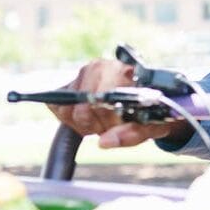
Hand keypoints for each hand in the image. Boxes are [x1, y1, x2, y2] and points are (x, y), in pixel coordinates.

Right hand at [48, 58, 176, 148]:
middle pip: (82, 109)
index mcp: (123, 70)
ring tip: (102, 122)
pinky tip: (89, 118)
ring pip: (67, 109)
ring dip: (84, 124)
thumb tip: (103, 143)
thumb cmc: (152, 111)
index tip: (118, 125)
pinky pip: (57, 108)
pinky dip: (70, 120)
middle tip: (112, 126)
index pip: (100, 101)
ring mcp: (82, 74)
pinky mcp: (68, 84)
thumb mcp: (152, 124)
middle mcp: (99, 66)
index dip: (107, 121)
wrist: (153, 98)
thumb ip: (132, 133)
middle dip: (97, 125)